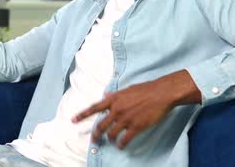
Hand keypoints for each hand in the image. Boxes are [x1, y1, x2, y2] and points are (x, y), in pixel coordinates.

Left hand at [72, 70, 200, 149]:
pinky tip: (122, 146)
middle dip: (96, 135)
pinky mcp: (136, 126)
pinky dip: (122, 144)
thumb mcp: (127, 89)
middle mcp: (117, 109)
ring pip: (111, 134)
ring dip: (110, 140)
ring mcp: (125, 119)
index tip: (73, 120)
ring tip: (112, 142)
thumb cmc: (145, 89)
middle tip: (94, 140)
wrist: (161, 93)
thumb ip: (115, 95)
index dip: (83, 115)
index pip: (94, 108)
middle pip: (101, 125)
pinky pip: (125, 139)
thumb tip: (105, 96)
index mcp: (114, 99)